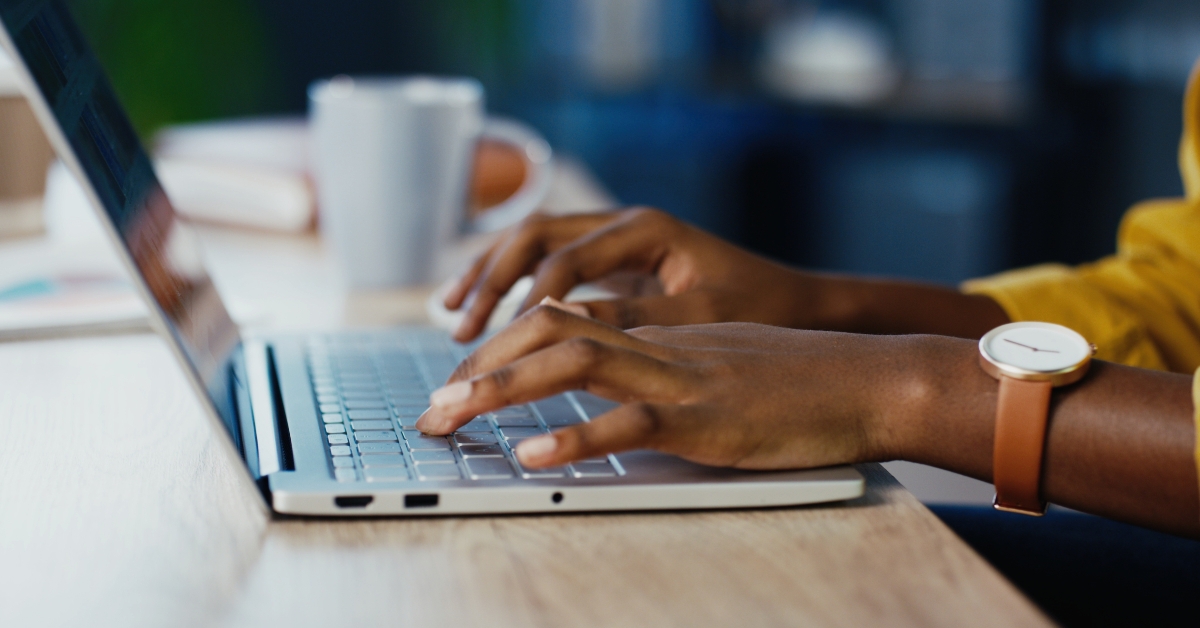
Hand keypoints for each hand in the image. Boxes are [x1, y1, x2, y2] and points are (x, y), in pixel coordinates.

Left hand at [417, 304, 932, 469]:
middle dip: (479, 365)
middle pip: (548, 330)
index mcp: (658, 333)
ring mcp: (680, 378)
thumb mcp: (721, 364)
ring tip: (449, 417)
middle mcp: (658, 345)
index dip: (500, 347)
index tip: (459, 381)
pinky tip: (533, 458)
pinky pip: (631, 423)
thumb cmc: (802, 380)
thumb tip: (617, 394)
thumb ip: (668, 370)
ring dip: (501, 389)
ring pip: (573, 363)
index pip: (560, 321)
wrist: (870, 379)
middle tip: (430, 405)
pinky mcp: (706, 419)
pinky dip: (576, 440)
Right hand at [443, 208, 817, 341]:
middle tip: (459, 329)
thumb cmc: (760, 307)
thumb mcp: (699, 317)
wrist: (797, 300)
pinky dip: (511, 286)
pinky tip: (486, 315)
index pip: (564, 259)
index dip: (522, 300)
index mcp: (645, 229)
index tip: (492, 342)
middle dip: (489, 281)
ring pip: (531, 244)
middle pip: (533, 237)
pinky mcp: (612, 264)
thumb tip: (562, 328)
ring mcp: (615, 240)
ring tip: (451, 317)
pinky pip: (546, 265)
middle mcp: (623, 224)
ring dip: (489, 277)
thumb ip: (633, 319)